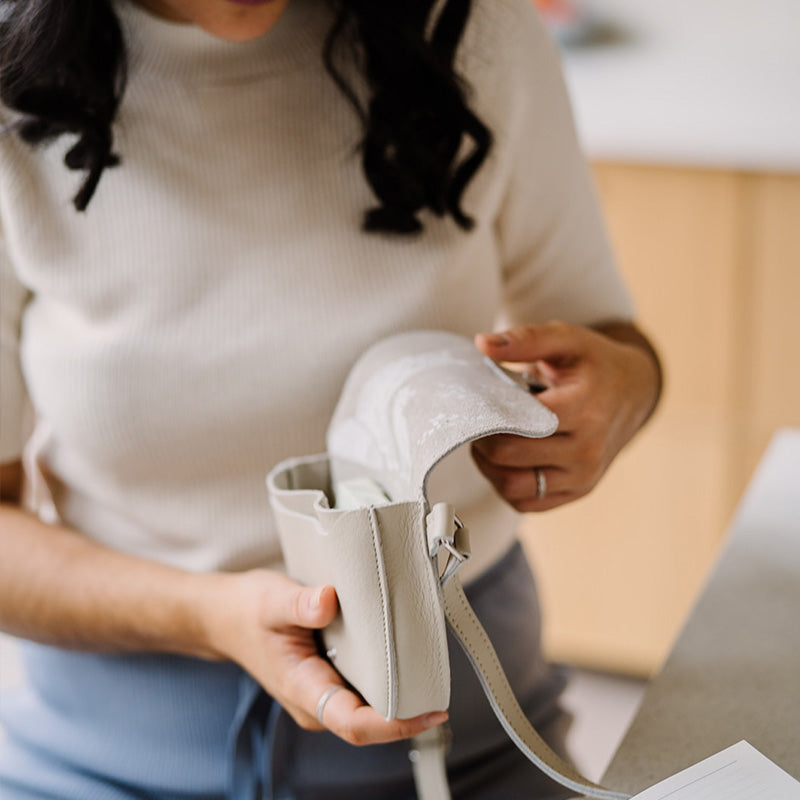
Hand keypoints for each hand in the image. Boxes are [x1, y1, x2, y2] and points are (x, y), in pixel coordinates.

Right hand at [203, 570, 446, 744]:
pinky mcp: (329, 682)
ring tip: (431, 672)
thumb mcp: (271, 599)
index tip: (428, 711)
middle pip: (369, 724)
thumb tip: (329, 601)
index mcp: (302, 689)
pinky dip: (388, 682)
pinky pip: (364, 693)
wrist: (227, 617)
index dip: (394, 725)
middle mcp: (315, 702)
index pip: (353, 724)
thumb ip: (299, 604)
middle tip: (441, 684)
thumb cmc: (247, 611)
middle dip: (407, 713)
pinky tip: (406, 661)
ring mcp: (323, 695)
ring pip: (369, 711)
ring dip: (400, 699)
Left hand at [472, 321, 659, 511]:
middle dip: (482, 437)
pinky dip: (505, 485)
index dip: (489, 413)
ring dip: (488, 466)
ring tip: (488, 441)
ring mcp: (584, 475)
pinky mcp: (577, 491)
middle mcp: (588, 448)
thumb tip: (482, 344)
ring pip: (513, 486)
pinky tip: (505, 461)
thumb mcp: (566, 339)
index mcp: (585, 407)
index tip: (478, 401)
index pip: (519, 422)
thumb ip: (526, 339)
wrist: (633, 392)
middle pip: (509, 455)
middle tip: (478, 420)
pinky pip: (525, 502)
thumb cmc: (594, 364)